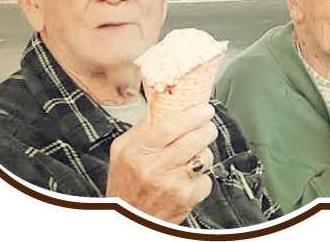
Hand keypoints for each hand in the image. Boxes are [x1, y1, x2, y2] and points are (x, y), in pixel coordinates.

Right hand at [99, 104, 217, 228]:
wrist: (126, 223)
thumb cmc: (124, 185)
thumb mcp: (122, 151)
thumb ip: (142, 128)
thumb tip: (163, 105)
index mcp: (138, 151)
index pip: (171, 125)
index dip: (193, 114)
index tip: (205, 109)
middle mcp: (155, 168)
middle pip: (194, 139)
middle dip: (207, 128)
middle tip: (208, 125)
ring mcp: (173, 185)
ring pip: (204, 158)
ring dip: (205, 151)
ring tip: (195, 152)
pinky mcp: (186, 199)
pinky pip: (207, 179)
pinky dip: (202, 175)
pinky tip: (189, 176)